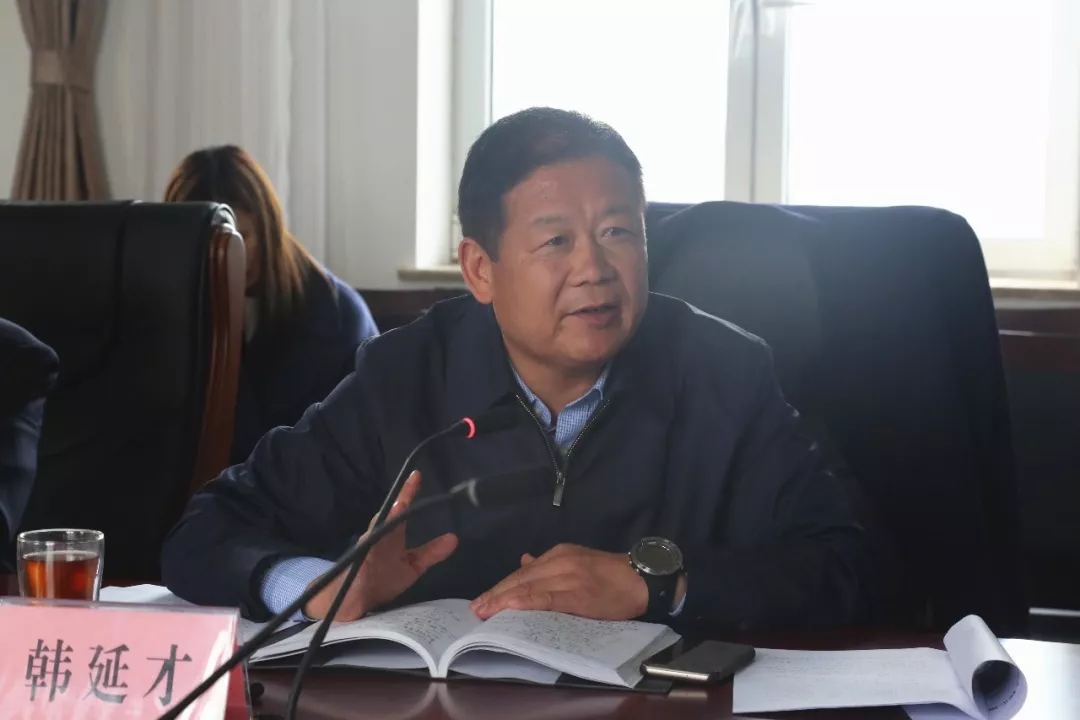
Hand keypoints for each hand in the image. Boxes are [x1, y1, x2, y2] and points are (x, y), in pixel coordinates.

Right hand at [304, 471, 457, 621]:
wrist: (353, 605)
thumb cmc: (381, 581)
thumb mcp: (412, 567)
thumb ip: (431, 553)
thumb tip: (454, 538)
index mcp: (391, 536)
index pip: (402, 512)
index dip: (409, 493)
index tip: (418, 475)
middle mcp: (378, 537)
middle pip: (390, 514)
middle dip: (402, 497)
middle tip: (414, 479)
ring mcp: (367, 550)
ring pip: (377, 530)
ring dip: (389, 518)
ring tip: (401, 504)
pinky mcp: (358, 565)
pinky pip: (365, 553)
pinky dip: (372, 543)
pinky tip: (379, 534)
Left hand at [470, 544, 648, 620]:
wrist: (641, 579)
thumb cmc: (611, 576)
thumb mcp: (578, 562)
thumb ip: (550, 565)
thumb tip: (524, 562)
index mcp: (559, 554)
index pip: (523, 572)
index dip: (501, 586)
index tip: (483, 599)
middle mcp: (560, 561)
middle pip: (520, 579)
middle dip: (496, 594)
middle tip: (475, 609)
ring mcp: (569, 576)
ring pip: (529, 587)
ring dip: (503, 601)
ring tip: (485, 612)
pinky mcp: (578, 594)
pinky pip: (546, 598)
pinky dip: (526, 602)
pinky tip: (511, 608)